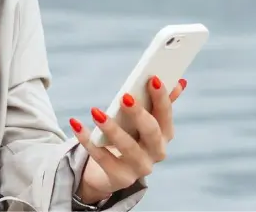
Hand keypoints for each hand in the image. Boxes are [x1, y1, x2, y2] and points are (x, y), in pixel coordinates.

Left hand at [69, 76, 186, 202]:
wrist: (114, 171)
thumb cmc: (131, 137)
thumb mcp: (144, 120)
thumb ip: (159, 103)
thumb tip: (179, 82)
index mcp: (164, 135)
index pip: (166, 115)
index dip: (161, 98)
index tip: (153, 78)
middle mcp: (156, 152)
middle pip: (151, 133)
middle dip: (139, 114)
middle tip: (125, 96)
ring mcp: (138, 167)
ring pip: (127, 148)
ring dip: (112, 128)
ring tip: (96, 111)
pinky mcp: (118, 177)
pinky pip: (101, 157)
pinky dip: (87, 139)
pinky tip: (75, 123)